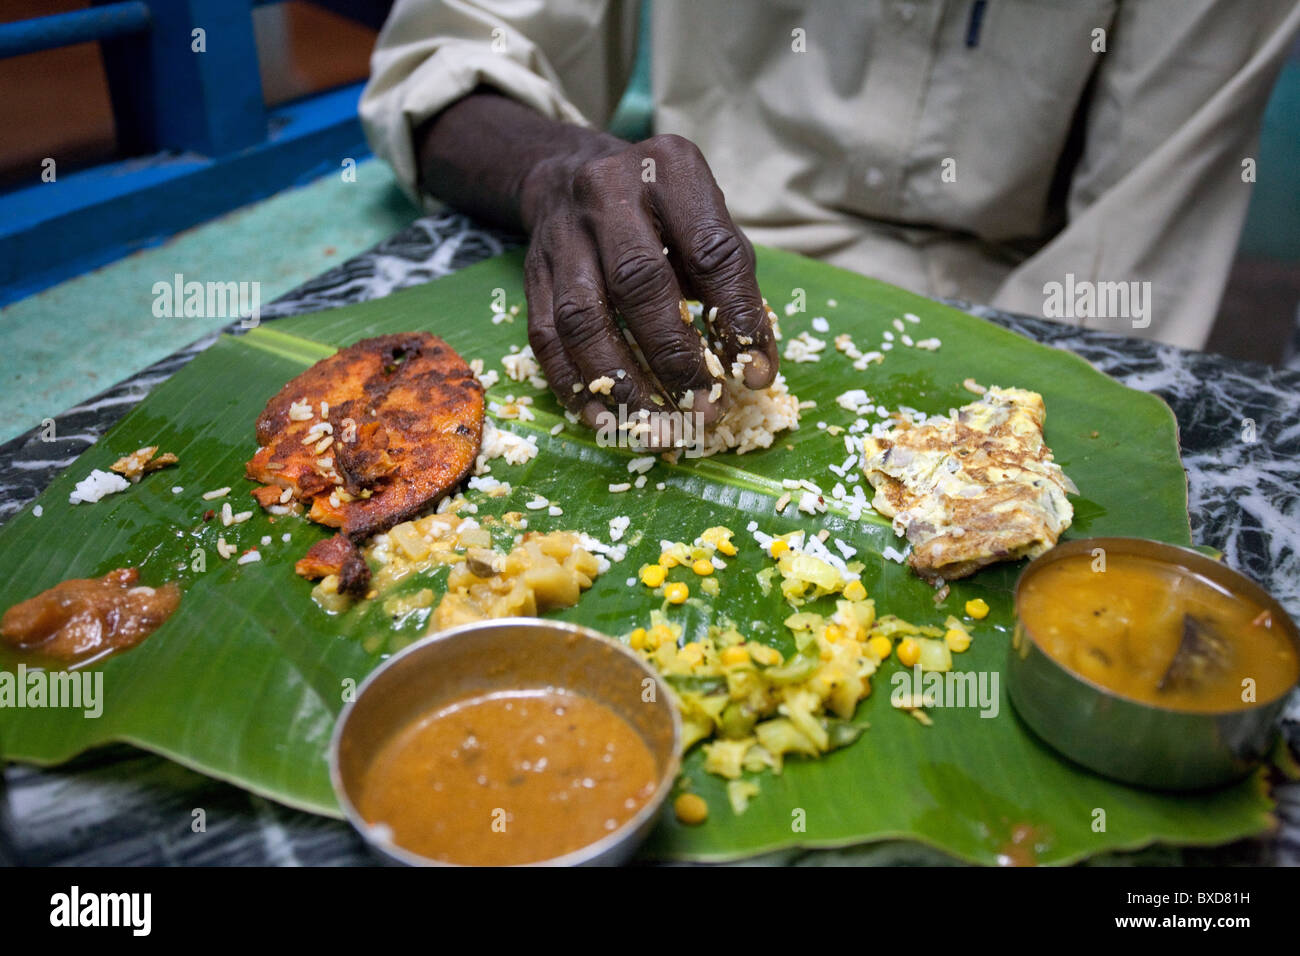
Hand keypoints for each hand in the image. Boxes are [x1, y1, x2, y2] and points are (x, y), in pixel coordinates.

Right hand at [519, 134, 777, 448]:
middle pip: (639, 284)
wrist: (570, 175)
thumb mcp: (706, 226)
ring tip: (656, 428)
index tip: (751, 376)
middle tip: (702, 412)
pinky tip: (604, 420)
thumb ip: (733, 289)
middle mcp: (609, 193)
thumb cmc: (661, 215)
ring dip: (621, 383)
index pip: (711, 251)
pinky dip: (575, 385)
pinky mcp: (533, 273)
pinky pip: (546, 337)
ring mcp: (563, 234)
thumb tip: (753, 371)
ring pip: (584, 317)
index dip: (735, 318)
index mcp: (672, 173)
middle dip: (673, 358)